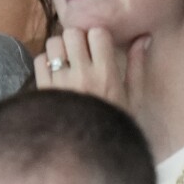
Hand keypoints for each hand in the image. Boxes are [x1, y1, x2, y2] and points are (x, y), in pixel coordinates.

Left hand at [33, 27, 148, 113]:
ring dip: (60, 47)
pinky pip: (39, 60)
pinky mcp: (43, 89)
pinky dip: (46, 62)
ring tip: (67, 60)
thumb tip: (144, 37)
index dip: (97, 36)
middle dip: (77, 38)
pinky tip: (55, 73)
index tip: (98, 46)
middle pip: (72, 33)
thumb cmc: (114, 123)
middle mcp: (82, 74)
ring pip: (53, 43)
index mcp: (106, 74)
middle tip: (81, 51)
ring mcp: (59, 81)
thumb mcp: (133, 98)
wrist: (87, 150)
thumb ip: (137, 65)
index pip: (97, 33)